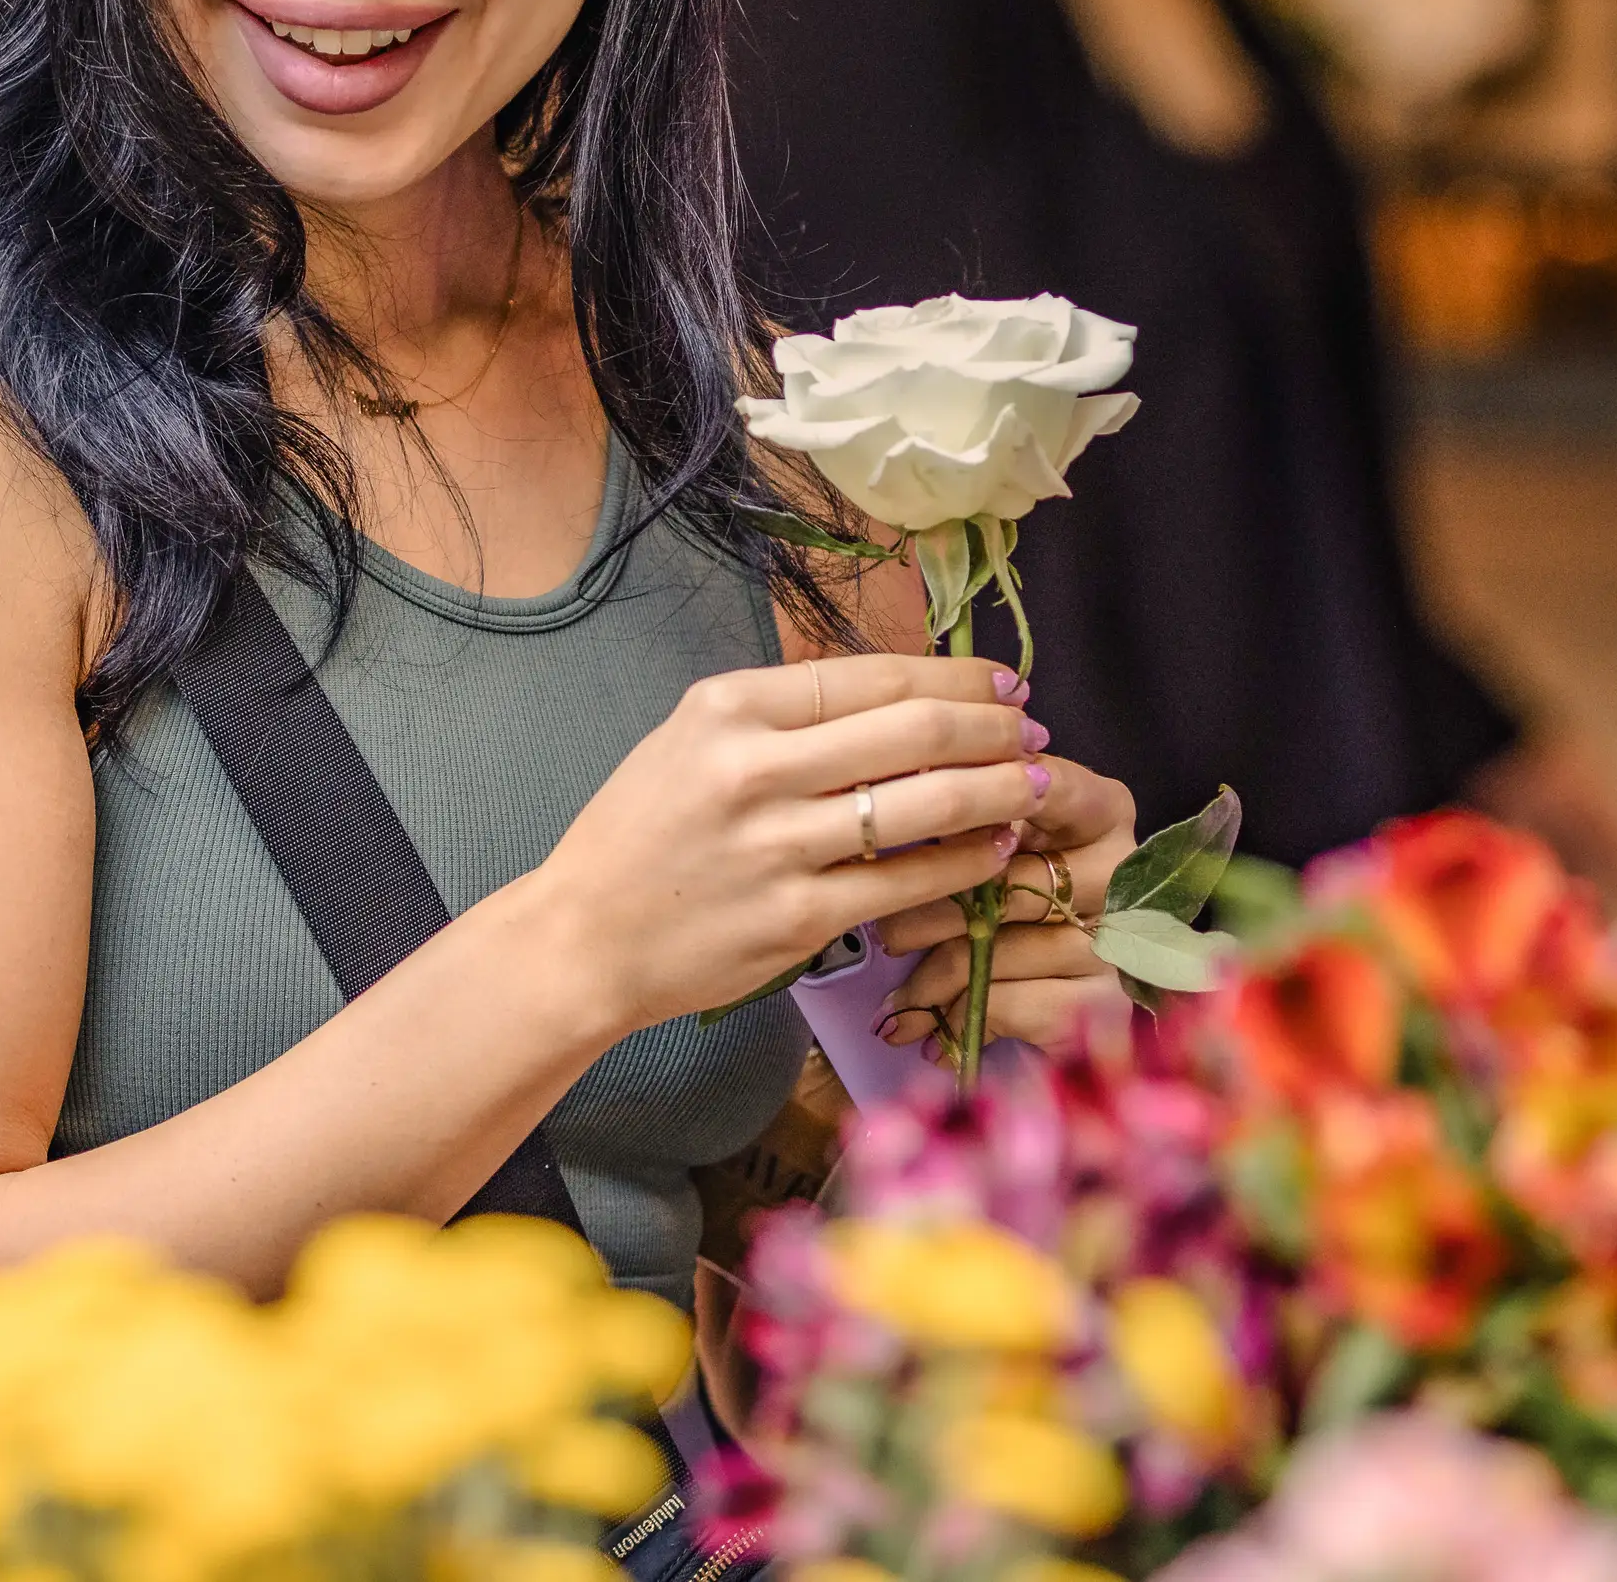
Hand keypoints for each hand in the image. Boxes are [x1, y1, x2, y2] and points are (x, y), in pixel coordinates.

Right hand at [526, 652, 1037, 1037]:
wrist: (582, 938)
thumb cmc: (638, 834)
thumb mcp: (690, 741)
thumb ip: (783, 716)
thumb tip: (896, 697)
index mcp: (730, 707)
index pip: (874, 677)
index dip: (955, 680)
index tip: (1002, 685)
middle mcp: (755, 767)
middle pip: (914, 731)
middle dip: (992, 729)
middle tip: (1032, 731)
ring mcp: (780, 846)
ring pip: (927, 805)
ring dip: (998, 791)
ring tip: (1033, 784)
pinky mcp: (800, 917)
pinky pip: (910, 881)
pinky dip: (966, 862)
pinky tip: (994, 849)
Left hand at [873, 755, 1141, 1062]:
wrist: (1096, 1016)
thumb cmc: (1033, 906)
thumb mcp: (1011, 845)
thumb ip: (974, 814)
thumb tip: (896, 786)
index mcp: (1103, 809)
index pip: (1039, 782)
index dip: (970, 796)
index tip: (910, 808)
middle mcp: (1119, 868)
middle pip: (1002, 878)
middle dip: (928, 910)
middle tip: (884, 934)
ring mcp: (1118, 939)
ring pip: (994, 949)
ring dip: (931, 978)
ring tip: (898, 997)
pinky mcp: (1106, 1004)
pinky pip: (1008, 1002)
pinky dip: (958, 1017)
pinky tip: (928, 1031)